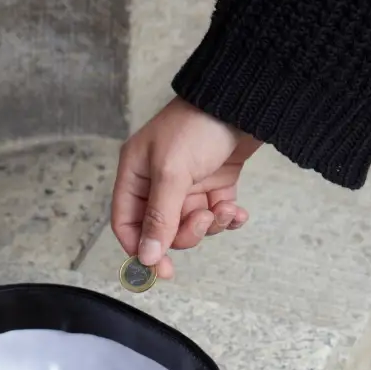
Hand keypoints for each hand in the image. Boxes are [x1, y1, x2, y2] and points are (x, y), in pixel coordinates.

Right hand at [111, 98, 260, 278]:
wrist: (243, 100)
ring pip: (191, 226)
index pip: (127, 223)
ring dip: (210, 225)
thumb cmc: (198, 123)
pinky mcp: (214, 184)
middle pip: (162, 230)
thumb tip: (147, 257)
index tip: (161, 269)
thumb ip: (159, 217)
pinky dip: (227, 218)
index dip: (140, 248)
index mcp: (135, 174)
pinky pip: (215, 215)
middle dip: (185, 233)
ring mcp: (187, 184)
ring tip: (224, 208)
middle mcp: (157, 181)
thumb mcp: (172, 172)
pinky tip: (236, 211)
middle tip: (203, 220)